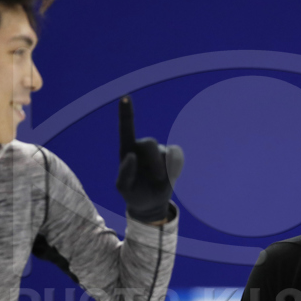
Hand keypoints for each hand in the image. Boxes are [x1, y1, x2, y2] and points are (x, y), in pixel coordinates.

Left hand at [115, 96, 183, 222]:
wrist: (151, 204)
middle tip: (155, 177)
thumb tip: (131, 156)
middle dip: (153, 161)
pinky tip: (167, 176)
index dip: (126, 113)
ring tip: (157, 181)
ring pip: (164, 153)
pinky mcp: (171, 157)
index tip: (125, 97)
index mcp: (127, 150)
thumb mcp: (124, 188)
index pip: (126, 129)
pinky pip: (176, 157)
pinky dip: (173, 169)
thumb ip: (124, 173)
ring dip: (162, 170)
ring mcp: (158, 151)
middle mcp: (142, 147)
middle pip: (149, 142)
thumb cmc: (133, 194)